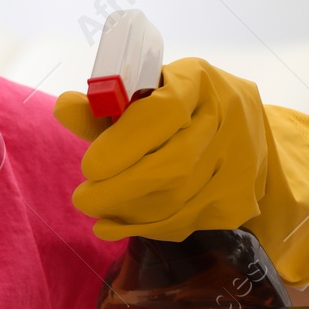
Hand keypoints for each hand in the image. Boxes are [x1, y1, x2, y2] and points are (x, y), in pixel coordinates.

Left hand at [53, 56, 308, 286]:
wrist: (245, 133)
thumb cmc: (179, 107)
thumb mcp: (145, 94)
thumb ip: (104, 105)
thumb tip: (63, 107)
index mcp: (198, 81)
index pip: (165, 112)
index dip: (124, 143)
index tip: (89, 166)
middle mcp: (227, 120)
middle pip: (175, 163)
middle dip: (120, 187)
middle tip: (83, 199)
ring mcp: (240, 163)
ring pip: (181, 199)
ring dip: (130, 211)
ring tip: (97, 209)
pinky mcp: (238, 200)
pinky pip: (188, 221)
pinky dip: (146, 227)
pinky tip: (116, 225)